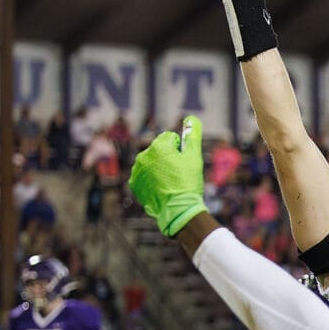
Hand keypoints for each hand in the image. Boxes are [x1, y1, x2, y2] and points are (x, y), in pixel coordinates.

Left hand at [129, 116, 208, 236]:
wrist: (178, 210)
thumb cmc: (188, 183)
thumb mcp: (194, 157)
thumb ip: (192, 136)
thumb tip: (192, 118)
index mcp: (157, 146)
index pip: (169, 139)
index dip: (179, 150)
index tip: (183, 163)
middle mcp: (143, 156)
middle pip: (159, 151)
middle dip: (168, 159)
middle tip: (178, 175)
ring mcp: (137, 171)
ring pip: (151, 164)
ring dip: (159, 170)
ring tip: (170, 184)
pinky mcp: (134, 184)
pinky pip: (144, 177)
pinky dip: (152, 181)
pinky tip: (161, 189)